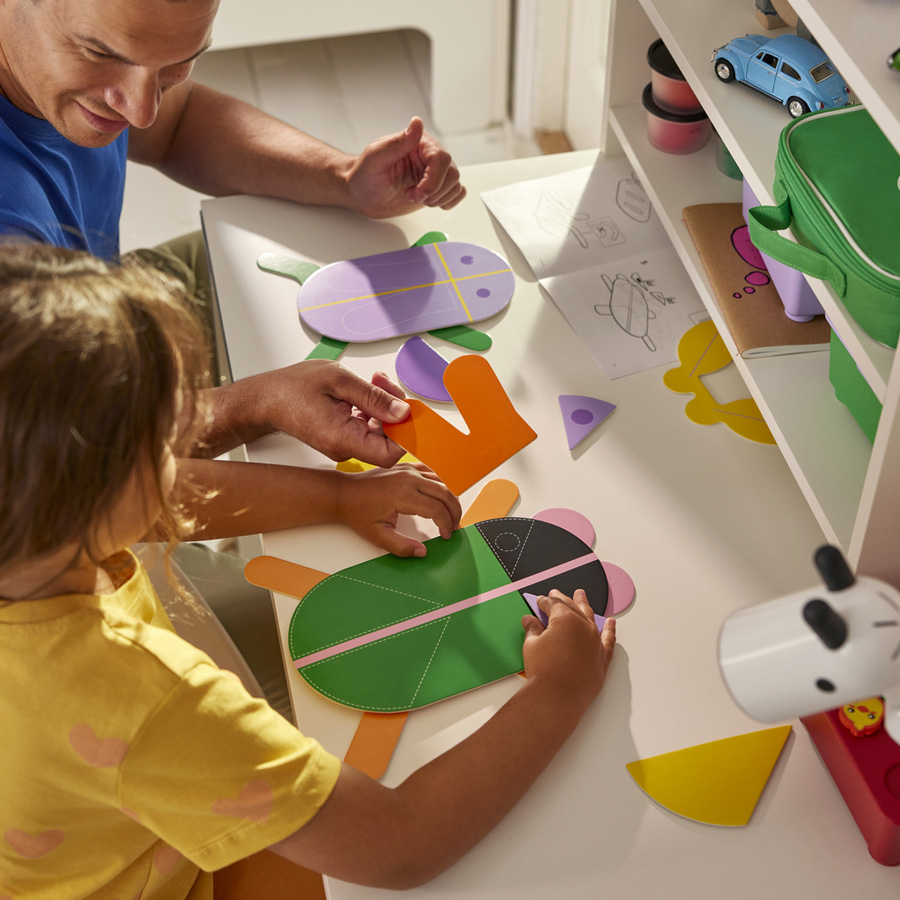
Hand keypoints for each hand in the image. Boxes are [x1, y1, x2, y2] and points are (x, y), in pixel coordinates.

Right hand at [218, 359, 412, 466]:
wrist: (266, 398)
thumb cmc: (294, 388)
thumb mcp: (339, 380)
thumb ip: (374, 397)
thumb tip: (402, 411)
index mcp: (343, 439)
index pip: (389, 454)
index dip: (404, 434)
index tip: (405, 408)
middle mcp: (345, 448)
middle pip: (387, 440)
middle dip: (393, 409)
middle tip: (382, 382)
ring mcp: (344, 445)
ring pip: (379, 431)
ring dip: (383, 405)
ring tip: (373, 380)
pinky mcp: (343, 438)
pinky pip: (367, 427)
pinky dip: (372, 408)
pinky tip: (365, 390)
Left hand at [335, 463, 461, 556]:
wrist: (344, 493)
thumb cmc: (358, 513)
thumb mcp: (377, 536)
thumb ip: (401, 546)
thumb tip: (422, 552)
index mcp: (402, 495)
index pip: (436, 509)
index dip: (446, 524)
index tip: (446, 535)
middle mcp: (408, 479)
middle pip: (445, 492)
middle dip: (454, 511)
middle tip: (454, 526)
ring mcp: (408, 470)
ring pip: (441, 481)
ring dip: (449, 498)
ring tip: (449, 515)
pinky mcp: (406, 466)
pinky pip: (431, 473)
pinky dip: (440, 485)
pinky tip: (439, 497)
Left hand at [346, 117, 465, 218]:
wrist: (361, 194)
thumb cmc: (364, 175)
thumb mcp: (375, 158)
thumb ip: (398, 142)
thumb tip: (416, 123)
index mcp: (418, 143)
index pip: (441, 158)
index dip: (433, 180)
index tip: (416, 193)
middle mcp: (429, 156)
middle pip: (452, 174)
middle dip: (434, 192)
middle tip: (411, 195)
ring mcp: (434, 173)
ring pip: (455, 185)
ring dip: (438, 198)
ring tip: (415, 197)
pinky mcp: (436, 188)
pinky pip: (457, 193)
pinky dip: (446, 201)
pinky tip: (427, 201)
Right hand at [522, 589, 615, 711]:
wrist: (557, 697)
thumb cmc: (543, 671)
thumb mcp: (532, 646)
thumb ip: (533, 630)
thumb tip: (530, 620)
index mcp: (565, 619)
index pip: (553, 604)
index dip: (544, 602)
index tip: (540, 601)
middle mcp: (583, 626)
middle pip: (572, 607)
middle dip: (562, 599)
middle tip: (556, 594)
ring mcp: (595, 642)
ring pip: (590, 618)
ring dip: (585, 606)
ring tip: (581, 595)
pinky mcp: (602, 658)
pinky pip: (608, 640)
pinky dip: (610, 630)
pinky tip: (611, 622)